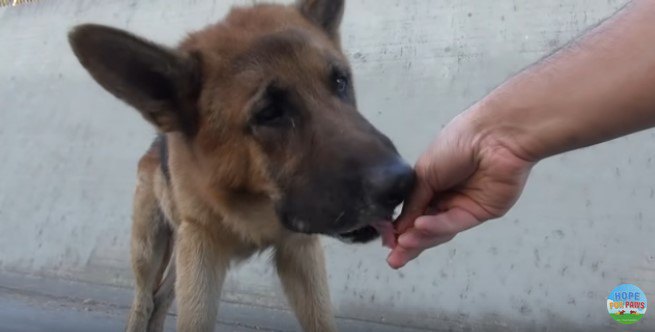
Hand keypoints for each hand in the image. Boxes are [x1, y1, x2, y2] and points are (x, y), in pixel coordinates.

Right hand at [387, 108, 534, 268]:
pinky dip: (438, 225)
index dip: (400, 228)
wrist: (493, 135)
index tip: (386, 242)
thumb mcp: (424, 172)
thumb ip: (412, 202)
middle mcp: (448, 196)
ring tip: (402, 246)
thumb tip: (398, 228)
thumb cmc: (457, 143)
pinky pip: (455, 222)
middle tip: (393, 260)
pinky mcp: (482, 212)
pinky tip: (420, 226)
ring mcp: (465, 205)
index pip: (413, 212)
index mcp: (432, 183)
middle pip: (426, 226)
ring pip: (440, 228)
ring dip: (420, 238)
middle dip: (408, 243)